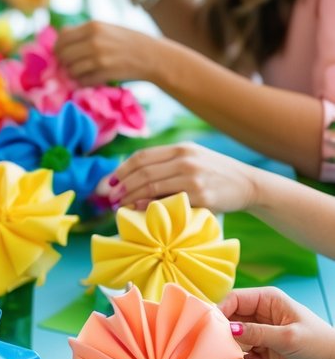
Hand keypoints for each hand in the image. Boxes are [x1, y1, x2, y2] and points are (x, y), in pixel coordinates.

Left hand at [54, 21, 160, 84]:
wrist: (151, 56)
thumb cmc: (128, 42)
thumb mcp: (106, 29)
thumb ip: (85, 32)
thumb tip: (61, 35)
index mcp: (93, 26)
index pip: (62, 38)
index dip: (58, 48)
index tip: (62, 53)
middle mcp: (94, 41)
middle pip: (63, 55)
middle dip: (64, 62)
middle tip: (71, 65)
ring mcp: (99, 58)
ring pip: (70, 70)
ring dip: (74, 73)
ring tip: (84, 72)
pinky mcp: (104, 73)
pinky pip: (82, 81)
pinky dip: (83, 82)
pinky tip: (91, 78)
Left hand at [102, 143, 259, 211]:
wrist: (248, 184)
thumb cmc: (215, 175)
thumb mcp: (192, 160)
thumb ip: (167, 164)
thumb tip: (132, 178)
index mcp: (181, 148)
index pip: (142, 157)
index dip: (122, 170)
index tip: (110, 183)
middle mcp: (186, 159)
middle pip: (143, 172)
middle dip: (122, 186)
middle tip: (111, 198)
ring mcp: (193, 177)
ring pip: (151, 186)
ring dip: (131, 197)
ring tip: (120, 206)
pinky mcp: (201, 196)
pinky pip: (168, 201)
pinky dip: (149, 206)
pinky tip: (139, 210)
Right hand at [219, 287, 334, 358]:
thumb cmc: (318, 342)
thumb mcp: (287, 336)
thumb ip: (257, 333)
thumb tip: (229, 329)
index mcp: (266, 300)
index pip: (233, 300)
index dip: (220, 312)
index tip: (210, 329)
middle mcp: (260, 314)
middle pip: (230, 320)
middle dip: (224, 336)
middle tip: (218, 350)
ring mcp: (260, 333)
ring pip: (234, 340)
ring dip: (234, 352)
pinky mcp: (262, 350)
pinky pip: (244, 356)